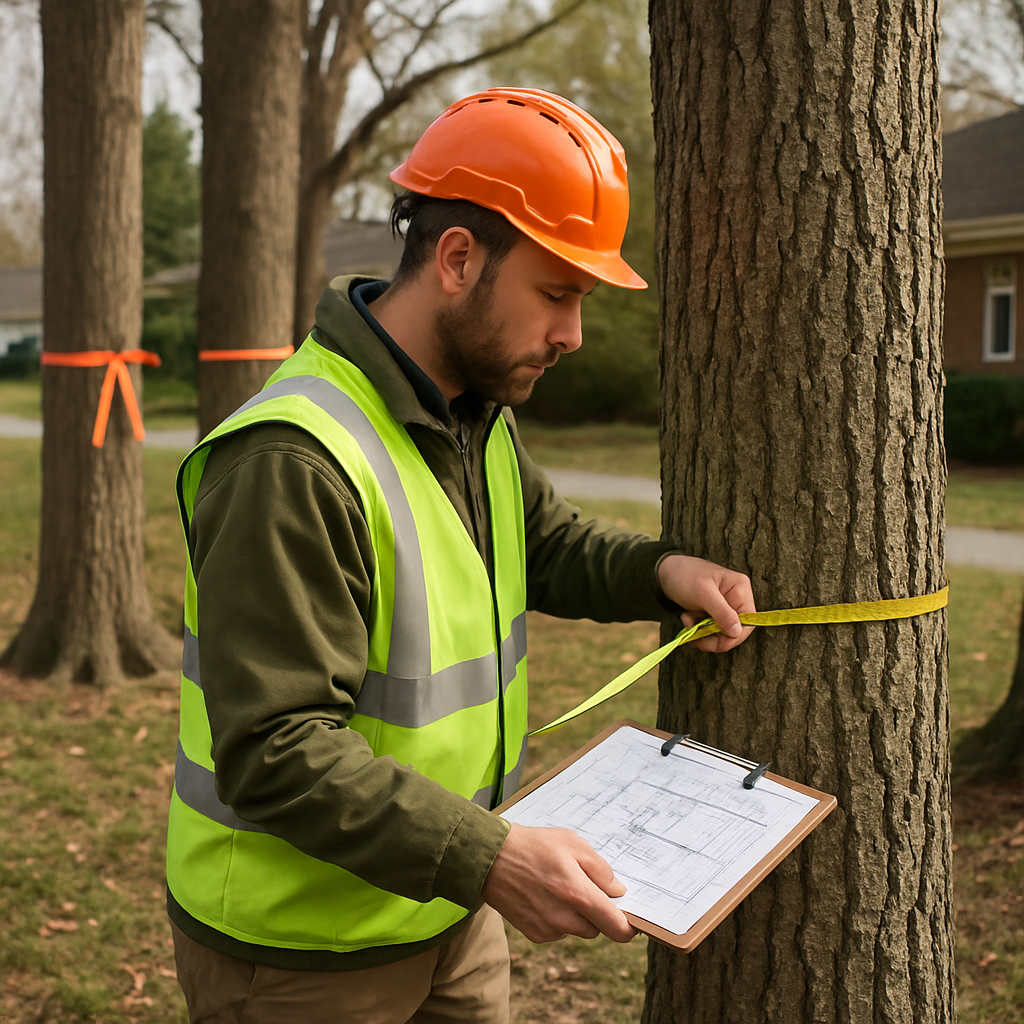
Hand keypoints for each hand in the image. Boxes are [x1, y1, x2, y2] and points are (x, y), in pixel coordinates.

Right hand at [481, 823, 636, 943]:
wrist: (490, 859)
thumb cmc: (533, 846)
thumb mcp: (573, 843)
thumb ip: (601, 869)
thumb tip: (618, 892)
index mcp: (578, 894)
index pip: (617, 927)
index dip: (628, 925)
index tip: (629, 917)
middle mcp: (565, 919)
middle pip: (597, 928)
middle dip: (596, 911)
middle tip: (581, 885)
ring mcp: (548, 929)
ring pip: (577, 930)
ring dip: (575, 915)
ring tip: (556, 886)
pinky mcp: (534, 934)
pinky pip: (558, 931)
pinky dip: (557, 918)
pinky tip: (542, 895)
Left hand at [657, 554, 755, 652]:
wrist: (665, 571)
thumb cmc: (685, 576)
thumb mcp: (703, 594)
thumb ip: (721, 612)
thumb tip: (737, 632)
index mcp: (740, 589)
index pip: (747, 622)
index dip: (732, 637)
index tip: (712, 643)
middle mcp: (737, 597)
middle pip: (735, 630)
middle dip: (714, 637)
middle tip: (695, 637)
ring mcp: (726, 605)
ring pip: (722, 632)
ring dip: (703, 632)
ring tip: (688, 621)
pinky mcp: (715, 611)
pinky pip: (711, 628)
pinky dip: (698, 627)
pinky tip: (687, 617)